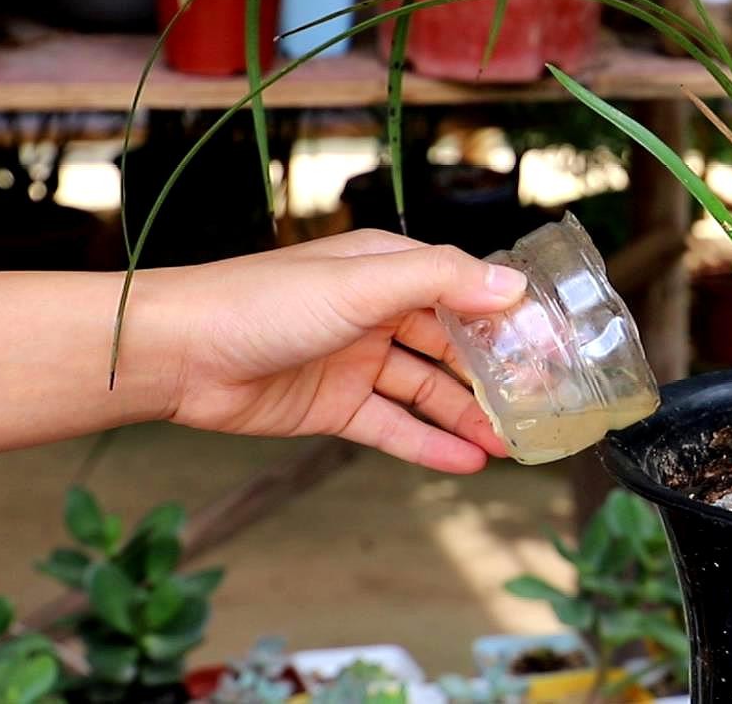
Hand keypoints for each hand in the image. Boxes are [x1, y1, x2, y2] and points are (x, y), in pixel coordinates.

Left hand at [142, 230, 526, 472]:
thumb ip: (441, 281)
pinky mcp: (333, 406)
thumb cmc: (260, 302)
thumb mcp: (361, 282)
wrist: (178, 354)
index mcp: (387, 268)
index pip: (465, 290)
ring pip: (427, 391)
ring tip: (511, 445)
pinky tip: (465, 462)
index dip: (509, 319)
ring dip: (467, 416)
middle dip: (496, 376)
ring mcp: (355, 361)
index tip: (553, 346)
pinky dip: (428, 444)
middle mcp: (375, 312)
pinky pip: (392, 427)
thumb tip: (512, 285)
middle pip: (452, 346)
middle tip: (542, 406)